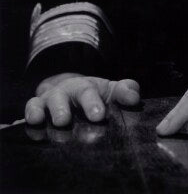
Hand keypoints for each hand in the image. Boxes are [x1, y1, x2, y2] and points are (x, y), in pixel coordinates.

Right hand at [24, 73, 140, 126]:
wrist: (69, 92)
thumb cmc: (94, 96)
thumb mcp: (111, 92)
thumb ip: (125, 92)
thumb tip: (134, 98)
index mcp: (88, 87)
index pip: (93, 92)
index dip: (95, 102)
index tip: (99, 115)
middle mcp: (70, 91)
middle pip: (74, 94)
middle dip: (79, 105)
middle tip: (78, 118)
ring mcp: (52, 98)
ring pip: (51, 100)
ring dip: (55, 110)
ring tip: (60, 121)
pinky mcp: (37, 107)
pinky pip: (32, 107)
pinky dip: (32, 112)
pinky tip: (34, 121)